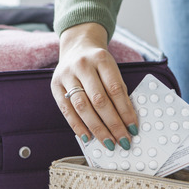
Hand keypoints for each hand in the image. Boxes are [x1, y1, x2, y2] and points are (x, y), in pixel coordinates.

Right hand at [50, 23, 137, 150]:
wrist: (76, 47)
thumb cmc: (97, 63)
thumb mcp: (111, 69)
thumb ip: (118, 91)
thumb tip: (126, 121)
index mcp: (101, 59)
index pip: (115, 89)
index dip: (125, 111)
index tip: (133, 128)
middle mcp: (82, 65)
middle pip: (99, 100)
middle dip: (113, 124)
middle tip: (122, 140)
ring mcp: (67, 75)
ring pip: (82, 106)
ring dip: (96, 128)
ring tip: (108, 142)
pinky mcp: (55, 85)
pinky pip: (66, 110)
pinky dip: (77, 126)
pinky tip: (87, 137)